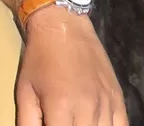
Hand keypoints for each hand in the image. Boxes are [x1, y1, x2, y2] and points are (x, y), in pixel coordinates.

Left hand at [16, 7, 127, 125]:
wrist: (63, 26)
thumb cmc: (40, 58)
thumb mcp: (24, 90)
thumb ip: (28, 122)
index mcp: (61, 107)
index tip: (51, 125)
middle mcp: (88, 109)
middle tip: (62, 121)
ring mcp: (107, 104)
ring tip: (76, 121)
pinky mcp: (119, 99)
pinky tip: (97, 124)